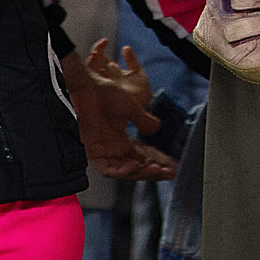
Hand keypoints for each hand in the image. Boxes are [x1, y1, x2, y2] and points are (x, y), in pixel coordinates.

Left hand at [61, 42, 176, 181]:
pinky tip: (135, 165)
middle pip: (137, 167)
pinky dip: (122, 170)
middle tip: (169, 172)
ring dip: (141, 172)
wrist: (87, 87)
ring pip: (125, 171)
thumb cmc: (105, 93)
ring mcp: (104, 152)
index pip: (144, 157)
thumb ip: (143, 120)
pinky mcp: (94, 152)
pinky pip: (108, 169)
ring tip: (156, 169)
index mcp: (122, 141)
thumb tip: (157, 127)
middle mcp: (114, 150)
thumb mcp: (130, 107)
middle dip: (154, 171)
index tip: (171, 165)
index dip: (158, 162)